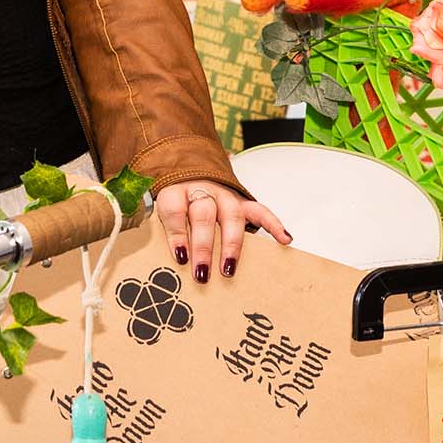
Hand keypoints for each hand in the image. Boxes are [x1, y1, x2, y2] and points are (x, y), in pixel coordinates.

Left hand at [154, 180, 290, 283]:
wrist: (187, 170)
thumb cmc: (175, 200)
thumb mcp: (159, 209)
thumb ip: (161, 229)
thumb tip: (164, 261)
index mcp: (175, 191)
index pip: (175, 210)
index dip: (176, 234)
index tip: (180, 257)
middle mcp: (201, 191)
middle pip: (203, 215)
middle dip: (203, 246)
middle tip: (202, 272)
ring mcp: (224, 195)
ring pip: (230, 216)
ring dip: (231, 244)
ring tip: (229, 269)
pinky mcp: (241, 201)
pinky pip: (259, 210)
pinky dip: (273, 224)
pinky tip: (284, 240)